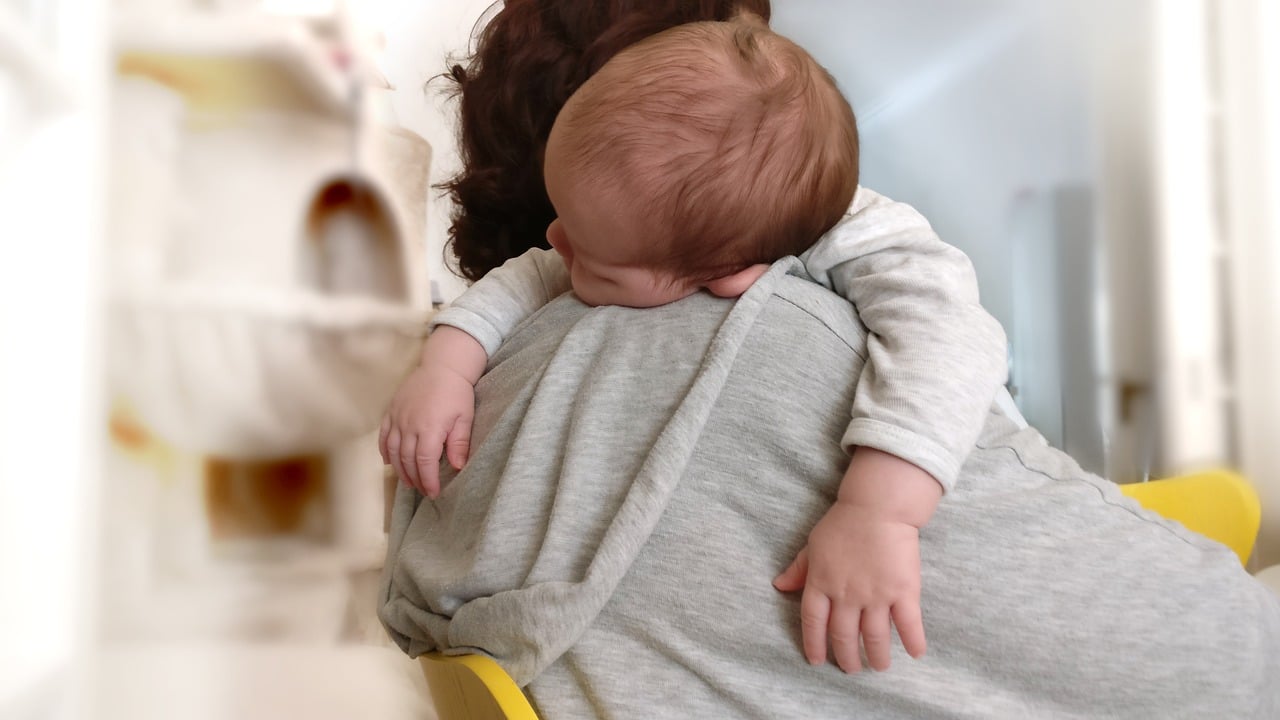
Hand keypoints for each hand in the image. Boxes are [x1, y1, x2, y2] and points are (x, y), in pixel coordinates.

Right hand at [378, 361, 474, 497]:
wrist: (443, 365)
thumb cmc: (457, 393)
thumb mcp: (464, 418)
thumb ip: (460, 443)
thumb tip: (457, 467)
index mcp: (430, 428)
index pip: (425, 462)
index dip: (428, 480)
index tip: (434, 492)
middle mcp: (410, 425)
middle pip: (407, 460)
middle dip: (414, 478)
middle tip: (422, 490)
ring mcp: (398, 418)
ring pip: (392, 450)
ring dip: (399, 469)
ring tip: (408, 481)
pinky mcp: (391, 411)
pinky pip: (383, 435)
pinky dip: (384, 451)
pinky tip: (389, 462)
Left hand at [773, 500, 926, 672]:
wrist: (878, 507)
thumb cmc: (844, 523)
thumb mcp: (813, 545)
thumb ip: (799, 569)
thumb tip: (779, 586)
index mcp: (822, 583)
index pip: (813, 622)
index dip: (814, 644)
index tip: (817, 660)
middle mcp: (847, 595)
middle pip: (843, 635)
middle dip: (847, 657)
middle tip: (851, 669)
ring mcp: (876, 595)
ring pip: (874, 636)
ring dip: (876, 655)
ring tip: (879, 667)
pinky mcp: (904, 591)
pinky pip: (909, 624)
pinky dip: (913, 641)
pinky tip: (915, 653)